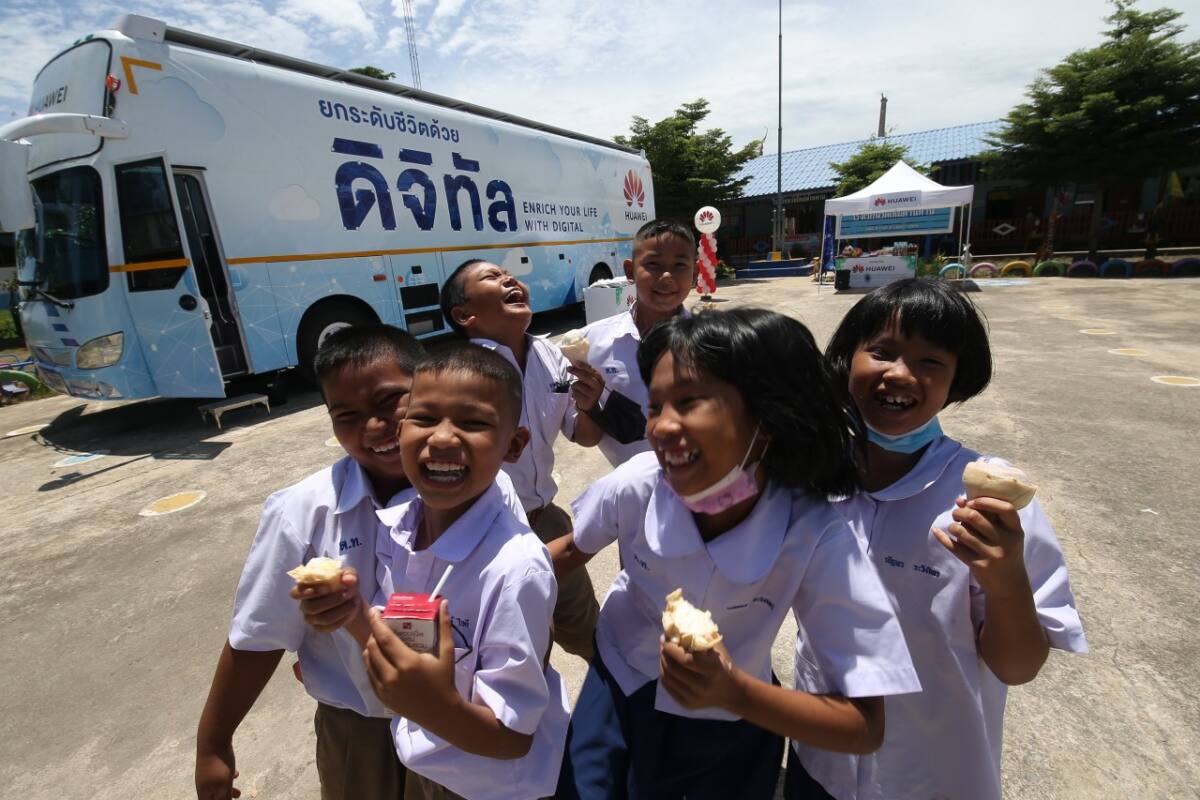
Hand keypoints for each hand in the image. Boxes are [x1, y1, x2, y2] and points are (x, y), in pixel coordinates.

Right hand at [195, 741, 239, 798]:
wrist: (213, 739)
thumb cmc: (219, 764)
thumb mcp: (225, 784)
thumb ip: (224, 797)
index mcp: (203, 791)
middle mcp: (202, 783)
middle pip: (212, 797)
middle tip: (237, 797)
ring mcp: (205, 772)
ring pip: (216, 786)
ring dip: (227, 790)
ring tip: (238, 792)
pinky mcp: (210, 762)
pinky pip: (218, 775)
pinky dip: (227, 778)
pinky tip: (236, 773)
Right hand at [290, 568, 361, 632]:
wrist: (350, 599)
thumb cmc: (344, 583)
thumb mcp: (349, 574)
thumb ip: (349, 574)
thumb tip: (347, 580)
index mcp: (306, 588)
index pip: (295, 593)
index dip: (307, 592)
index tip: (326, 588)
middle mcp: (305, 604)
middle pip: (311, 607)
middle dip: (332, 601)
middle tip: (347, 594)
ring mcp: (311, 617)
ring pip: (323, 618)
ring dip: (341, 610)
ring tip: (354, 602)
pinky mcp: (319, 627)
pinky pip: (329, 627)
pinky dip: (343, 619)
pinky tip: (351, 611)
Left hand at [363, 601, 459, 723]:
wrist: (441, 713)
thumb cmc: (444, 680)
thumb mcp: (447, 653)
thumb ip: (444, 626)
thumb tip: (443, 602)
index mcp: (408, 663)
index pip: (384, 638)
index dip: (376, 622)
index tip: (373, 611)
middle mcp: (392, 676)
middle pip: (372, 648)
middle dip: (373, 633)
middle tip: (380, 626)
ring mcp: (384, 688)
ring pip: (368, 661)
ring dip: (370, 648)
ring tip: (378, 640)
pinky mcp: (381, 698)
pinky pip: (370, 675)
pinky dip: (371, 663)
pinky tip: (378, 658)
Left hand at [566, 363, 604, 411]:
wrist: (590, 407)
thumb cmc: (588, 391)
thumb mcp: (590, 382)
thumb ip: (585, 373)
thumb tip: (574, 362)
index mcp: (600, 380)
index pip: (592, 371)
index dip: (583, 366)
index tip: (575, 362)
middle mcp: (598, 387)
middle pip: (584, 376)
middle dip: (575, 371)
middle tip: (568, 368)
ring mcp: (592, 395)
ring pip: (576, 384)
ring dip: (574, 386)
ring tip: (578, 390)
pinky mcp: (586, 401)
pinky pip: (574, 393)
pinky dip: (573, 393)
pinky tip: (578, 396)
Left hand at [659, 637, 745, 712]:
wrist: (731, 692)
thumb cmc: (723, 665)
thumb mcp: (716, 649)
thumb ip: (698, 639)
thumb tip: (675, 628)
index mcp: (712, 670)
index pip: (685, 660)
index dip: (671, 648)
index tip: (665, 638)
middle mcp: (701, 686)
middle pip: (673, 669)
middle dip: (664, 654)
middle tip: (663, 644)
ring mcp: (693, 698)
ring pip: (667, 678)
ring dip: (662, 663)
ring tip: (664, 654)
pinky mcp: (687, 704)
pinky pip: (668, 687)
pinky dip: (665, 674)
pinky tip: (667, 666)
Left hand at [933, 496, 1030, 597]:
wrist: (1009, 584)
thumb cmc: (1005, 552)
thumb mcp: (1005, 535)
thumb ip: (988, 517)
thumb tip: (960, 500)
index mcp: (1015, 530)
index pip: (1006, 508)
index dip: (987, 501)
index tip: (972, 502)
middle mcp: (1005, 541)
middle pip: (975, 517)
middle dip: (960, 512)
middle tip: (957, 514)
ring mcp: (991, 554)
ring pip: (962, 531)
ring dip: (953, 526)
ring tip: (954, 527)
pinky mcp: (978, 565)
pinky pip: (955, 547)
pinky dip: (943, 538)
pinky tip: (937, 532)